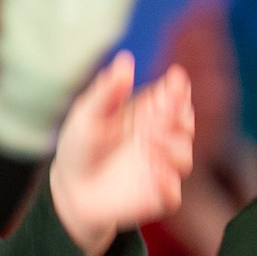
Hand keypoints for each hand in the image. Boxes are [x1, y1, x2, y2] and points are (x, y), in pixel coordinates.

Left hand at [48, 52, 193, 255]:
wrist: (70, 188)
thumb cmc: (80, 145)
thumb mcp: (87, 115)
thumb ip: (107, 92)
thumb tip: (125, 59)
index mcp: (148, 113)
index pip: (174, 98)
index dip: (179, 89)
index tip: (175, 80)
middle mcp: (159, 139)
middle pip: (186, 124)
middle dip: (179, 118)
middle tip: (159, 114)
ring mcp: (160, 168)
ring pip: (184, 158)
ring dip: (172, 149)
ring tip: (149, 144)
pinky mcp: (156, 196)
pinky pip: (172, 194)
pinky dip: (167, 185)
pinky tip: (154, 173)